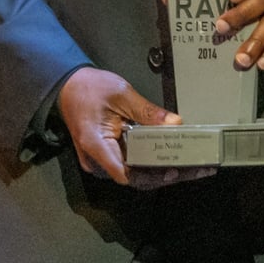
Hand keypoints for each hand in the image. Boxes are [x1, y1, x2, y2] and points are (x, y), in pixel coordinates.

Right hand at [55, 67, 212, 188]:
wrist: (67, 85)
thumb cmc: (90, 87)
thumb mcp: (121, 94)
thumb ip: (148, 111)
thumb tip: (175, 123)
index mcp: (97, 146)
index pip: (127, 174)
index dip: (153, 175)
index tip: (176, 169)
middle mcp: (97, 161)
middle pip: (134, 177)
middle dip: (165, 175)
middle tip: (195, 170)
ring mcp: (100, 160)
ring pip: (134, 173)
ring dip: (160, 171)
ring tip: (190, 167)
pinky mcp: (106, 155)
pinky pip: (130, 164)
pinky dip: (150, 163)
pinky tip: (172, 158)